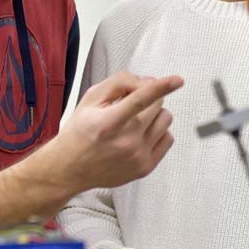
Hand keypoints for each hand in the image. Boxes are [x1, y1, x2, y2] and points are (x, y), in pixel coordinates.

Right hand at [50, 72, 181, 190]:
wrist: (70, 168)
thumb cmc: (79, 132)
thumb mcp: (90, 99)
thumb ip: (118, 83)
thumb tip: (147, 81)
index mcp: (109, 122)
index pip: (140, 99)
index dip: (161, 86)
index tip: (178, 80)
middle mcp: (125, 141)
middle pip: (157, 105)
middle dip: (148, 98)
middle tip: (130, 105)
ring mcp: (137, 156)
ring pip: (165, 119)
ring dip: (154, 114)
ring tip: (135, 121)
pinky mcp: (145, 167)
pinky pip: (168, 138)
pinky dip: (158, 132)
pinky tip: (142, 135)